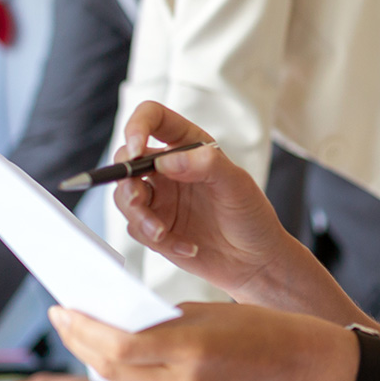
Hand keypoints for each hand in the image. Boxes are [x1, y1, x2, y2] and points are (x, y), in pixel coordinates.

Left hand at [50, 301, 351, 380]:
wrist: (292, 362)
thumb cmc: (256, 328)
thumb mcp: (201, 310)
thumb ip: (155, 318)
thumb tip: (110, 317)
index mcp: (192, 350)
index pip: (119, 346)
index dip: (84, 330)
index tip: (63, 311)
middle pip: (112, 368)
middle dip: (80, 342)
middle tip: (63, 318)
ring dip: (95, 359)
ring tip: (81, 333)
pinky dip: (123, 374)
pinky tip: (112, 357)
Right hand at [112, 102, 299, 298]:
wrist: (254, 261)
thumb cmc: (251, 216)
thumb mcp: (237, 185)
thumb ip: (206, 165)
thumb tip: (165, 161)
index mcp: (188, 145)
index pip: (153, 119)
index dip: (137, 127)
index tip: (136, 149)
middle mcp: (169, 168)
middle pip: (127, 159)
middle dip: (125, 179)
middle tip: (137, 199)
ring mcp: (160, 198)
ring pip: (124, 196)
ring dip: (138, 216)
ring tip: (161, 234)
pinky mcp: (155, 226)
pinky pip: (137, 229)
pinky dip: (157, 240)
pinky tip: (187, 247)